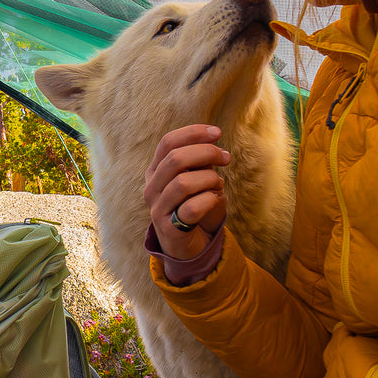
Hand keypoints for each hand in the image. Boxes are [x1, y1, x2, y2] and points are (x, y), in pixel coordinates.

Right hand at [144, 125, 230, 259]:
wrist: (190, 245)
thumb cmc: (196, 206)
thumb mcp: (198, 180)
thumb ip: (200, 163)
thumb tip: (213, 144)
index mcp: (156, 171)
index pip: (168, 142)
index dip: (192, 133)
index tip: (217, 133)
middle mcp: (151, 188)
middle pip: (175, 159)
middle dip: (206, 153)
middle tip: (226, 158)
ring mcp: (157, 209)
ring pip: (183, 183)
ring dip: (209, 179)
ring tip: (218, 185)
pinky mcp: (168, 229)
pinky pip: (192, 208)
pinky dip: (209, 200)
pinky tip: (215, 200)